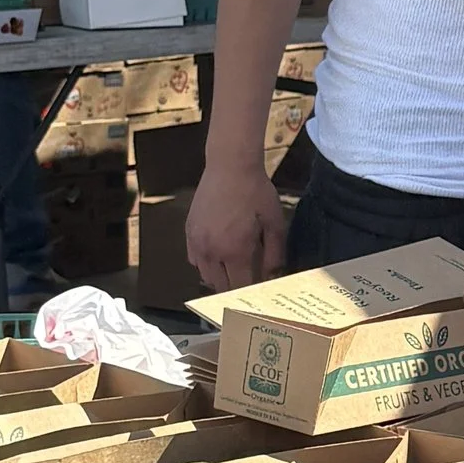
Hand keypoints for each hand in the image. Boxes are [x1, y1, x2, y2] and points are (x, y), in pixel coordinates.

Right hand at [187, 164, 287, 293]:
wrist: (230, 165)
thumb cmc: (256, 191)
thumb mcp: (274, 222)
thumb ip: (275, 254)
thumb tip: (272, 277)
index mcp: (235, 251)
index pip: (239, 287)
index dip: (249, 294)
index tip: (258, 297)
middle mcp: (212, 250)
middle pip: (220, 286)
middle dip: (234, 289)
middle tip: (247, 285)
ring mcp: (196, 242)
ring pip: (205, 275)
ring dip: (219, 278)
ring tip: (234, 272)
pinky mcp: (188, 231)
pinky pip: (194, 259)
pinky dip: (206, 264)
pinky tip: (219, 256)